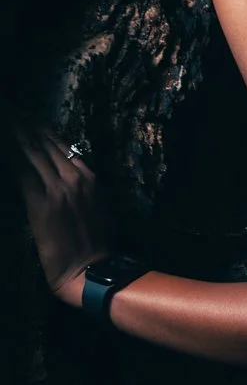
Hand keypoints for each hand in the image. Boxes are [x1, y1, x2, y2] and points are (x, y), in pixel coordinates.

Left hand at [15, 126, 116, 308]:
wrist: (89, 267)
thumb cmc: (98, 242)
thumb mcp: (99, 206)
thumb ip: (84, 187)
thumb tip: (70, 175)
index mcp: (89, 177)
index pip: (62, 146)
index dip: (44, 133)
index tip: (31, 124)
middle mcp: (73, 177)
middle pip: (44, 145)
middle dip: (26, 130)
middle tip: (12, 117)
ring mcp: (55, 188)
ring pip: (31, 155)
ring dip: (17, 140)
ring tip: (8, 127)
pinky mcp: (39, 203)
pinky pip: (22, 174)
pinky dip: (12, 161)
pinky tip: (6, 153)